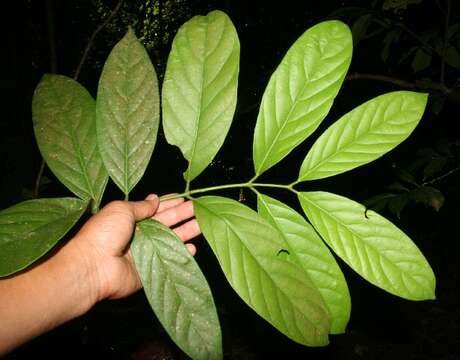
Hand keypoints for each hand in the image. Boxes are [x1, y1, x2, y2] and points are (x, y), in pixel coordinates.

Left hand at [71, 194, 199, 301]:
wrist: (93, 266)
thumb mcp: (121, 210)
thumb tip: (155, 198)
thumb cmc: (103, 233)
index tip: (185, 198)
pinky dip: (183, 255)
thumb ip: (141, 206)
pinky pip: (170, 261)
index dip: (170, 203)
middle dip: (183, 214)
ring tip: (203, 224)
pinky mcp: (150, 270)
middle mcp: (139, 235)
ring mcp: (146, 253)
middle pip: (166, 223)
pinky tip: (194, 248)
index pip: (156, 210)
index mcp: (130, 219)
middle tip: (201, 208)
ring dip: (187, 232)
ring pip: (171, 240)